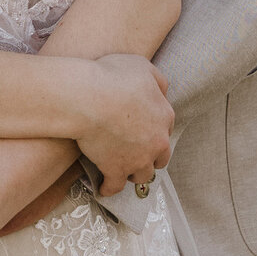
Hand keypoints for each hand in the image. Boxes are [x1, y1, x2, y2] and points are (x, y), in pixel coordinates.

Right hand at [76, 54, 173, 196]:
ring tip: (125, 171)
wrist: (90, 99)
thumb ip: (157, 80)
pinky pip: (115, 186)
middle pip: (161, 157)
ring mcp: (138, 158)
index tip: (144, 131)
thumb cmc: (113, 77)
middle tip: (138, 155)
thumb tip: (163, 91)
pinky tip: (104, 187)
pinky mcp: (116, 170)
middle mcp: (157, 141)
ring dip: (134, 173)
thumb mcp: (143, 67)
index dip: (154, 130)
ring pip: (143, 175)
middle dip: (151, 157)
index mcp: (165, 116)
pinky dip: (109, 188)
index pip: (166, 128)